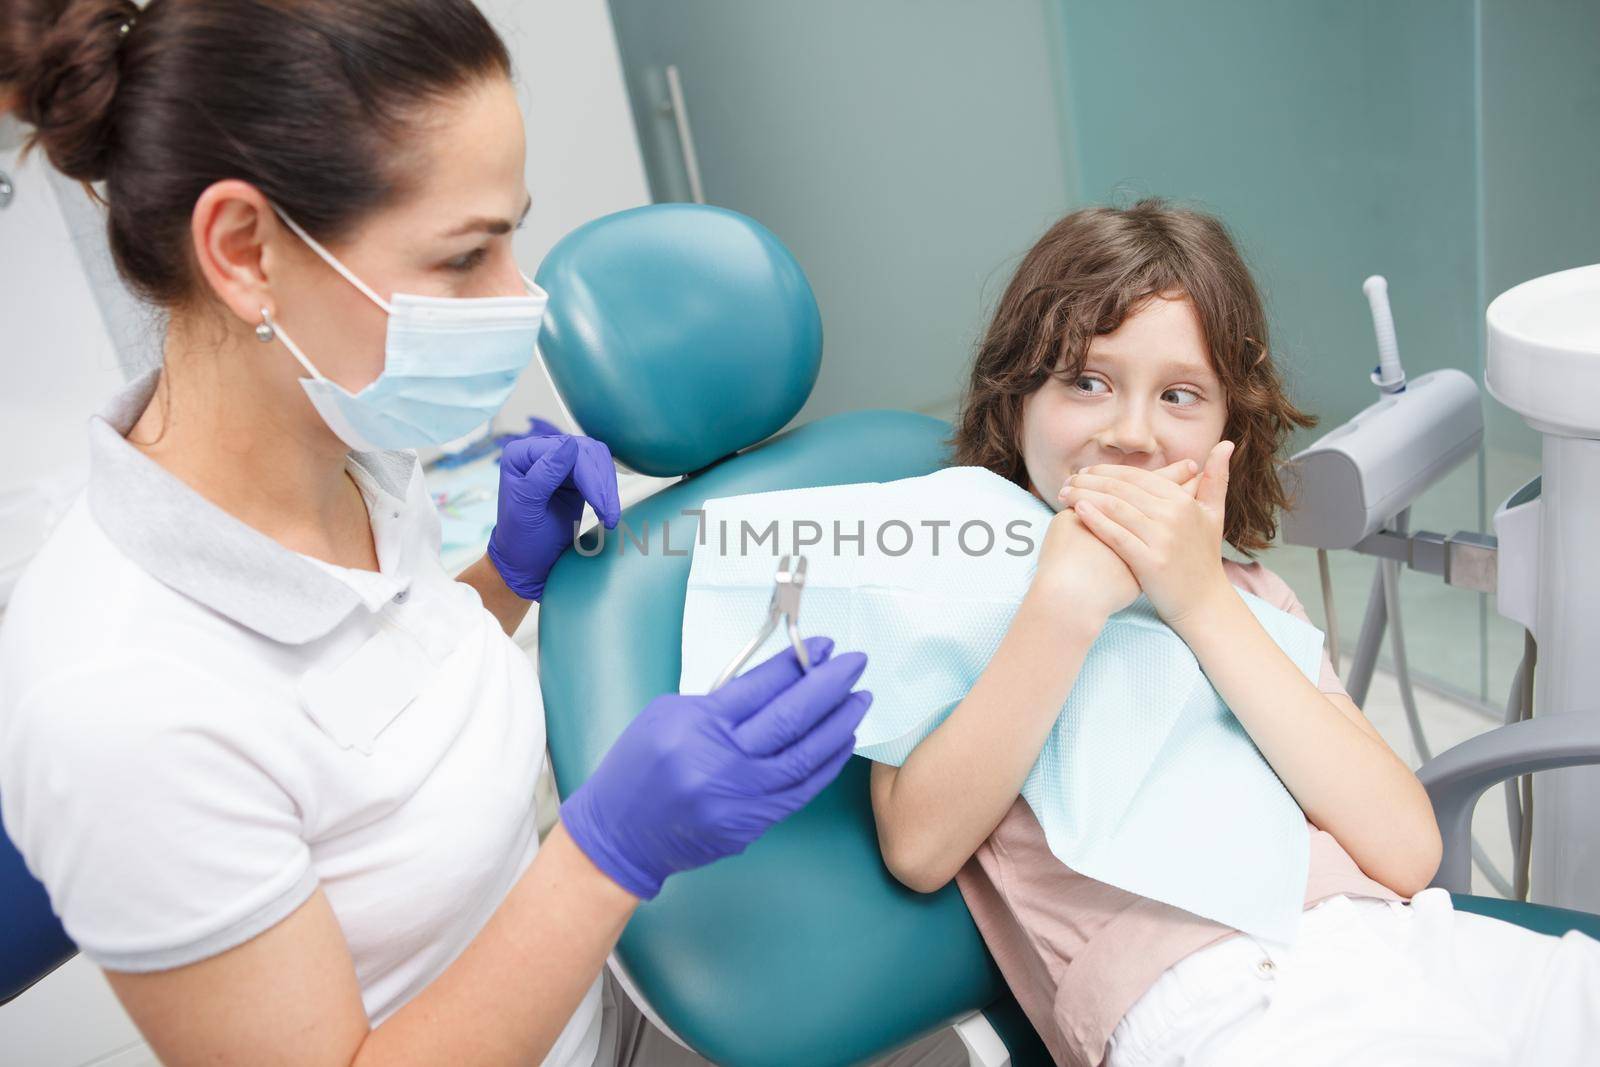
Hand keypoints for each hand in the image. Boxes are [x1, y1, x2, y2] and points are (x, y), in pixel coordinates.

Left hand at [486, 433, 620, 600]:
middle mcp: (540, 452)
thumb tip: (570, 443)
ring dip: (608, 487)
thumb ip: (544, 475)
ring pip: (597, 459)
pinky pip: (600, 471)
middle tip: (609, 516)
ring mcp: (560, 462)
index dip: (587, 475)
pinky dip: (608, 490)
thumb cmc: (520, 539)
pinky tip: (607, 511)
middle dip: (601, 484)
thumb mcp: (527, 508)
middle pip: (585, 451)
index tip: (601, 506)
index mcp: (521, 454)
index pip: (564, 451)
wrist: (526, 561)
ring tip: (610, 517)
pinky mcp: (576, 475)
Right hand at [559, 638, 870, 899]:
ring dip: (838, 724)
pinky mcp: (750, 824)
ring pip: (804, 756)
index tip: (822, 645)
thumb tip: (777, 680)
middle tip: (855, 664)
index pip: (760, 686)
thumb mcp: (667, 716)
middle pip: (790, 718)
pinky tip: (842, 741)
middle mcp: (720, 762)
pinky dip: (826, 764)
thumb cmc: (638, 768)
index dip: (796, 663)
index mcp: (697, 726)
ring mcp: (738, 798)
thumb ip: (719, 701)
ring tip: (859, 699)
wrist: (619, 834)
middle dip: (829, 685)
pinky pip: (799, 791)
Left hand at [1061, 440, 1234, 627]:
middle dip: (1090, 481)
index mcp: (1184, 501)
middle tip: (1067, 480)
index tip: (1086, 471)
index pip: (1138, 478)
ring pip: (1116, 508)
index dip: (1109, 471)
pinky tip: (1078, 511)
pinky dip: (1096, 520)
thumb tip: (1227, 443)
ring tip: (1064, 493)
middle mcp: (1174, 516)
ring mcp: (1162, 539)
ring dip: (1085, 496)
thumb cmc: (1203, 557)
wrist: (1204, 602)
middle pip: (1123, 490)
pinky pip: (1116, 535)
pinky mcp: (1150, 561)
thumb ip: (1217, 478)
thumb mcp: (1214, 513)